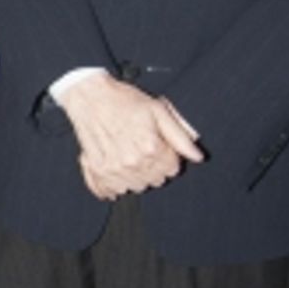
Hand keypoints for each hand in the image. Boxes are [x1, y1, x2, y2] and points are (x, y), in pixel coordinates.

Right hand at [61, 74, 202, 200]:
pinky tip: (115, 169)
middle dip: (154, 167)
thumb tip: (197, 156)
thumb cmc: (124, 101)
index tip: (159, 145)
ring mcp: (114, 169)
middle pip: (155, 180)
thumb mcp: (159, 110)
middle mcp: (133, 162)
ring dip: (135, 175)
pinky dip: (114, 185)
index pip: (172, 170)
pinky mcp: (97, 171)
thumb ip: (180, 136)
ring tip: (128, 154)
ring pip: (135, 187)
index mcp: (151, 148)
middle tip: (142, 147)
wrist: (90, 96)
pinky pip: (110, 191)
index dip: (168, 156)